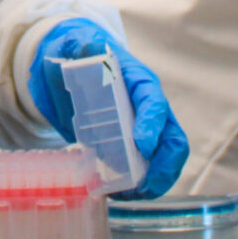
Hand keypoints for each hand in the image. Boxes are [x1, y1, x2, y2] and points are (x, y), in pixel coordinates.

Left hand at [26, 19, 188, 198]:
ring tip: (130, 195)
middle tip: (145, 184)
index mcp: (138, 81)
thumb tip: (87, 47)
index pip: (154, 102)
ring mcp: (139, 130)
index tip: (141, 145)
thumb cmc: (78, 51)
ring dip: (152, 181)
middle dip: (165, 164)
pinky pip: (139, 170)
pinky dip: (132, 186)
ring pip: (162, 160)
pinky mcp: (125, 146)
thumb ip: (81, 44)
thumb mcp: (75, 42)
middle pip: (171, 138)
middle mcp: (146, 108)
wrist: (66, 64)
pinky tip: (116, 194)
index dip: (152, 123)